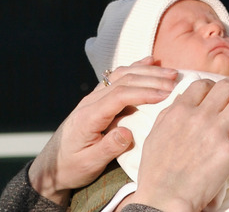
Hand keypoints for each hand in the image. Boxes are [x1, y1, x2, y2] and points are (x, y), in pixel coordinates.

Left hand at [28, 59, 176, 205]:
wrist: (53, 165)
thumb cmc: (72, 167)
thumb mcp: (89, 164)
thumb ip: (108, 148)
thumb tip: (127, 133)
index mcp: (89, 116)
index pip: (120, 96)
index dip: (144, 92)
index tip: (166, 94)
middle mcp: (91, 101)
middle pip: (124, 81)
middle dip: (151, 79)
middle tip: (176, 81)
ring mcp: (94, 97)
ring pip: (122, 75)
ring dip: (147, 71)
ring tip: (171, 73)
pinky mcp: (98, 98)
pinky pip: (118, 78)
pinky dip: (136, 68)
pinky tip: (150, 62)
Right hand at [126, 75, 228, 211]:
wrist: (166, 195)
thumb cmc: (156, 169)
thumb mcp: (155, 134)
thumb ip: (168, 114)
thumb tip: (180, 100)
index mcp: (180, 111)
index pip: (202, 85)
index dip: (213, 83)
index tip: (219, 86)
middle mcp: (200, 116)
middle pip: (226, 88)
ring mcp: (217, 132)